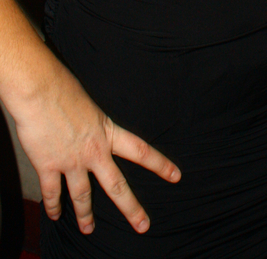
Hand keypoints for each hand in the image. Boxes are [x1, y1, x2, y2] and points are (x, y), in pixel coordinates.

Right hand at [14, 59, 180, 234]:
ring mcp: (71, 161)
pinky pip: (52, 193)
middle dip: (131, 208)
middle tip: (143, 226)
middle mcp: (93, 151)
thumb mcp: (90, 103)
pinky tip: (54, 216)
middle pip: (117, 186)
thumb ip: (94, 123)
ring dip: (85, 216)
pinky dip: (52, 207)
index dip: (160, 165)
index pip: (141, 151)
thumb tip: (90, 126)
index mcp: (107, 132)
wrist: (39, 90)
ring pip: (83, 196)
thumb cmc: (63, 87)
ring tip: (89, 230)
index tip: (176, 176)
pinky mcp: (48, 166)